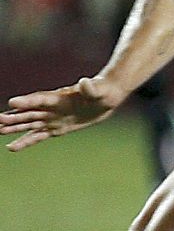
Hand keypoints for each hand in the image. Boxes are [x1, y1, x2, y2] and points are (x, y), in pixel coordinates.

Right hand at [2, 76, 124, 150]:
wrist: (105, 98)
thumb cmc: (101, 91)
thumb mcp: (97, 90)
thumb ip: (89, 88)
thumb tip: (85, 82)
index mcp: (59, 97)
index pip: (40, 99)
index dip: (27, 101)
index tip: (12, 102)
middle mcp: (51, 108)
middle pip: (29, 112)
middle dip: (15, 116)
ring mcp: (52, 118)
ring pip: (29, 124)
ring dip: (14, 128)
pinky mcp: (56, 128)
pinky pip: (38, 136)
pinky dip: (25, 141)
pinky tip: (11, 147)